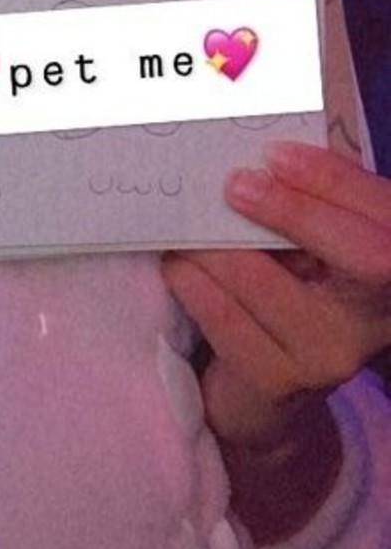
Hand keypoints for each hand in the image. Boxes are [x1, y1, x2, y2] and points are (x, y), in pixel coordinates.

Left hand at [161, 142, 390, 540]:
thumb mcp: (309, 248)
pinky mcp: (280, 382)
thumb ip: (310, 204)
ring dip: (218, 247)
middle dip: (296, 211)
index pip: (386, 222)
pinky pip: (227, 320)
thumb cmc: (287, 298)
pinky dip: (194, 284)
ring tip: (187, 226)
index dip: (338, 182)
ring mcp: (333, 354)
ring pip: (272, 284)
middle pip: (365, 256)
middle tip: (233, 185)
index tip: (277, 153)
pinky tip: (177, 266)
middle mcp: (378, 317)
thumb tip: (269, 152)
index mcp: (387, 272)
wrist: (263, 396)